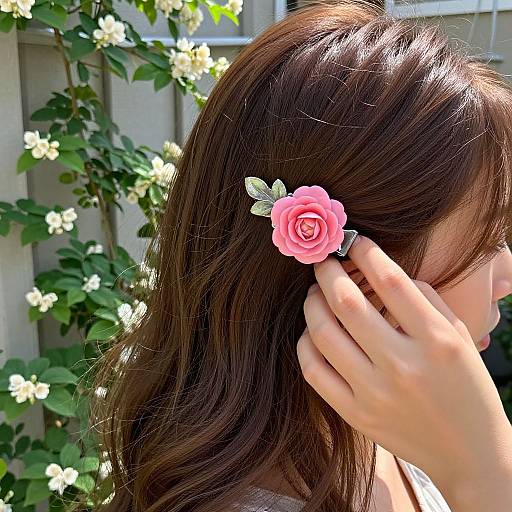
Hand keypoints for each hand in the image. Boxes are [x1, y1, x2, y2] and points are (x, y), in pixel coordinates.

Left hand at [297, 235, 511, 509]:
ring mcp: (374, 393)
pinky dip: (305, 343)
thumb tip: (382, 271)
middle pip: (347, 303)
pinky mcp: (355, 414)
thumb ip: (424, 300)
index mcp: (435, 342)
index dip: (366, 253)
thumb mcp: (458, 337)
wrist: (468, 452)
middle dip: (328, 272)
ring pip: (323, 333)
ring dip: (312, 303)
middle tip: (323, 261)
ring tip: (315, 292)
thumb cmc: (465, 387)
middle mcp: (402, 366)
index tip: (355, 241)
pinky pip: (313, 370)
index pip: (391, 282)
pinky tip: (312, 330)